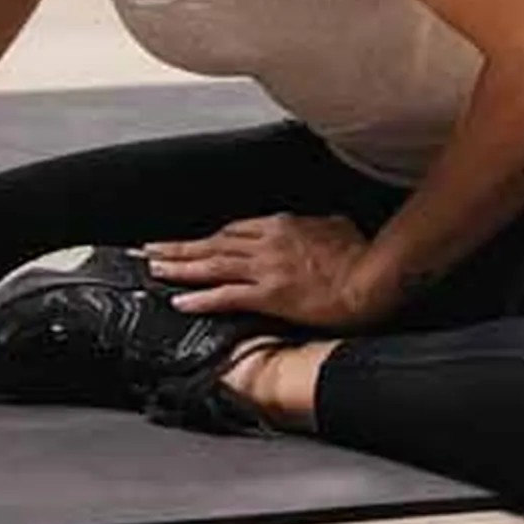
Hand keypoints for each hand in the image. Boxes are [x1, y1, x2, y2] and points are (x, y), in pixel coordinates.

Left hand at [140, 214, 387, 329]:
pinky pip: (226, 295)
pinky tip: (182, 300)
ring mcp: (265, 268)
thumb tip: (317, 223)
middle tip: (151, 250)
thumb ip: (317, 224)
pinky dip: (201, 297)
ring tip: (155, 269)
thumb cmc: (360, 254)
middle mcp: (266, 241)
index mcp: (281, 225)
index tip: (192, 243)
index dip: (208, 239)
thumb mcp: (336, 225)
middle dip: (180, 248)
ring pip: (211, 265)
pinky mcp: (269, 294)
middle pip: (212, 243)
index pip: (233, 230)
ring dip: (180, 267)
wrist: (371, 278)